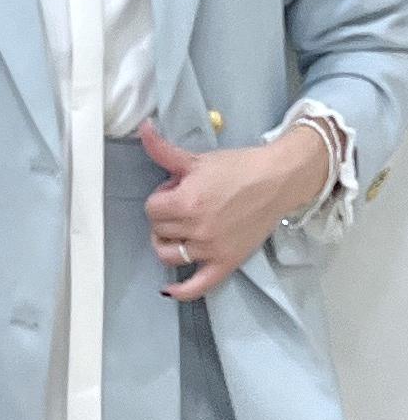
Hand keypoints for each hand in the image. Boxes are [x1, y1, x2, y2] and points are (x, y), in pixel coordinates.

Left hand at [138, 116, 329, 300]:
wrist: (276, 180)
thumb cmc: (237, 167)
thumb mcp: (196, 159)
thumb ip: (163, 150)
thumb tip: (143, 128)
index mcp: (186, 202)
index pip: (151, 208)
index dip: (161, 196)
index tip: (177, 189)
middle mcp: (196, 229)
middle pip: (158, 229)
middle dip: (165, 215)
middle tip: (185, 204)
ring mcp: (210, 249)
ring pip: (169, 256)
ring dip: (167, 244)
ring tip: (178, 231)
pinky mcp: (225, 263)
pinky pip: (198, 286)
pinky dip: (181, 292)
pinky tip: (169, 290)